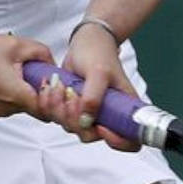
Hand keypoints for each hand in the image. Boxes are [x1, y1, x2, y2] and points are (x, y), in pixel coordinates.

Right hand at [0, 30, 55, 117]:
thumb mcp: (14, 44)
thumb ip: (40, 53)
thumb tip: (50, 63)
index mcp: (16, 96)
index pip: (49, 110)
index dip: (56, 98)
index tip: (55, 82)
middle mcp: (6, 109)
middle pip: (35, 106)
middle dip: (39, 89)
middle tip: (36, 69)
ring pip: (21, 104)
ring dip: (23, 88)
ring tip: (14, 68)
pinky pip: (7, 102)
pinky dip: (10, 90)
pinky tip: (3, 73)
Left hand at [35, 23, 141, 151]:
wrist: (85, 42)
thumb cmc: (98, 54)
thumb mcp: (98, 72)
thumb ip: (94, 97)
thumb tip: (88, 121)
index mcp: (125, 110)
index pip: (130, 141)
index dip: (117, 141)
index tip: (100, 126)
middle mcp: (108, 116)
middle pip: (92, 136)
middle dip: (76, 119)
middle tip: (72, 95)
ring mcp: (89, 114)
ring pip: (72, 128)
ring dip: (61, 110)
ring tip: (61, 86)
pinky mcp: (72, 109)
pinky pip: (59, 118)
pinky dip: (52, 106)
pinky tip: (54, 87)